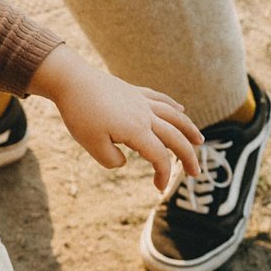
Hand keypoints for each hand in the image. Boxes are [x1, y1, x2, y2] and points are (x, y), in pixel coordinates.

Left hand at [27, 46, 203, 190]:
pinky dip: (173, 106)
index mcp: (137, 131)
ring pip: (174, 116)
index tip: (159, 189)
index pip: (159, 156)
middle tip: (196, 173)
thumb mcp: (92, 145)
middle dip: (188, 157)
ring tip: (199, 141)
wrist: (71, 80)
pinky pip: (160, 99)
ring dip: (189, 129)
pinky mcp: (134, 92)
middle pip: (175, 137)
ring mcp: (141, 101)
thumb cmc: (80, 114)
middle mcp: (145, 115)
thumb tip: (125, 160)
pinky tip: (181, 108)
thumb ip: (111, 160)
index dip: (163, 174)